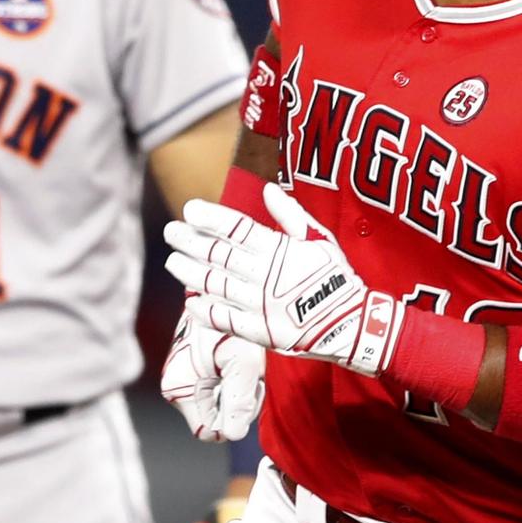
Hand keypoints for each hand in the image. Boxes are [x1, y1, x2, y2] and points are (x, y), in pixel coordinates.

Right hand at [160, 304, 265, 441]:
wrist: (218, 292)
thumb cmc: (231, 324)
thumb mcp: (242, 364)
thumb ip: (238, 401)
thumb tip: (232, 434)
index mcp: (178, 388)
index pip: (209, 430)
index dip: (232, 421)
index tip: (246, 395)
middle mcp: (173, 385)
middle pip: (213, 417)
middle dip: (236, 402)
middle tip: (249, 375)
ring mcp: (181, 376)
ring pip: (216, 402)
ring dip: (236, 389)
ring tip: (244, 363)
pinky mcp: (189, 368)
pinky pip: (213, 388)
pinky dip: (229, 379)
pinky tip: (236, 360)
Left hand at [164, 183, 403, 375]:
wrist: (351, 324)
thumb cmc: (336, 278)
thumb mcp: (321, 239)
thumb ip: (291, 215)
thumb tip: (268, 190)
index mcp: (279, 250)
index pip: (236, 228)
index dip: (210, 217)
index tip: (189, 209)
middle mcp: (264, 276)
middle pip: (218, 254)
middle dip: (190, 241)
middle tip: (170, 231)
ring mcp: (259, 305)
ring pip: (215, 285)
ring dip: (190, 272)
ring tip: (172, 262)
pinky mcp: (259, 332)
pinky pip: (224, 319)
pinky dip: (205, 309)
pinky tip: (190, 300)